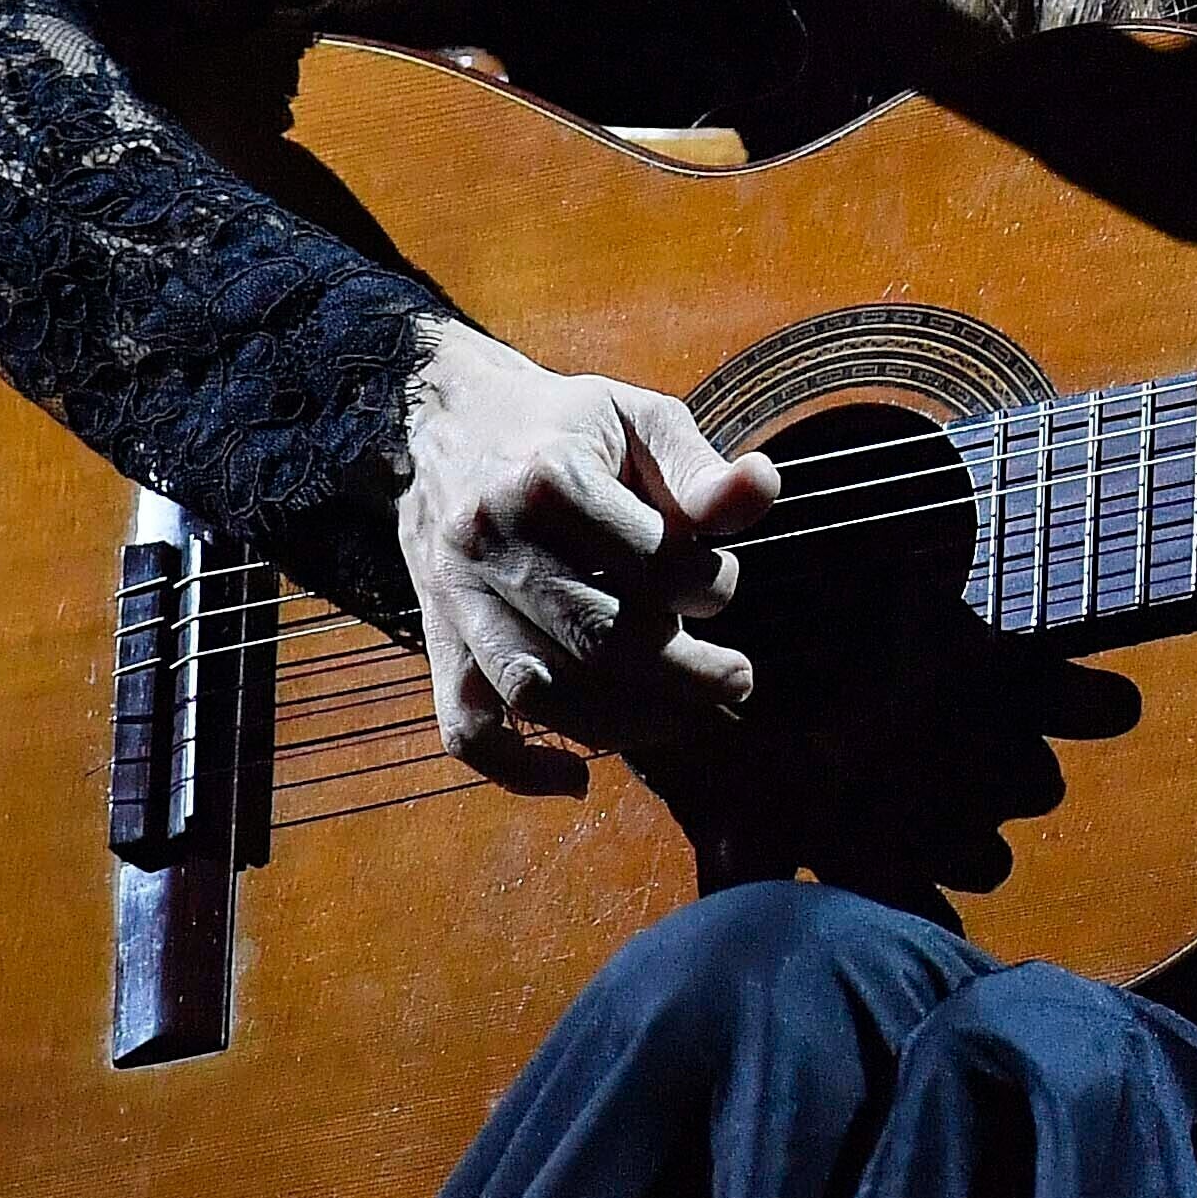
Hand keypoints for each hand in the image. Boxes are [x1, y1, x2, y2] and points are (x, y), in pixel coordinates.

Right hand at [393, 317, 783, 793]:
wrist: (442, 421)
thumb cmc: (562, 424)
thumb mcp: (637, 418)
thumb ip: (700, 465)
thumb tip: (760, 490)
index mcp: (551, 478)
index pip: (653, 562)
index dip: (707, 585)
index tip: (718, 582)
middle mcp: (493, 543)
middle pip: (599, 636)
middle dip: (683, 672)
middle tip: (737, 680)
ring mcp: (456, 599)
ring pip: (539, 689)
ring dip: (623, 722)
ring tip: (683, 719)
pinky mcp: (437, 639)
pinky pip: (463, 726)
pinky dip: (517, 767)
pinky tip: (576, 779)